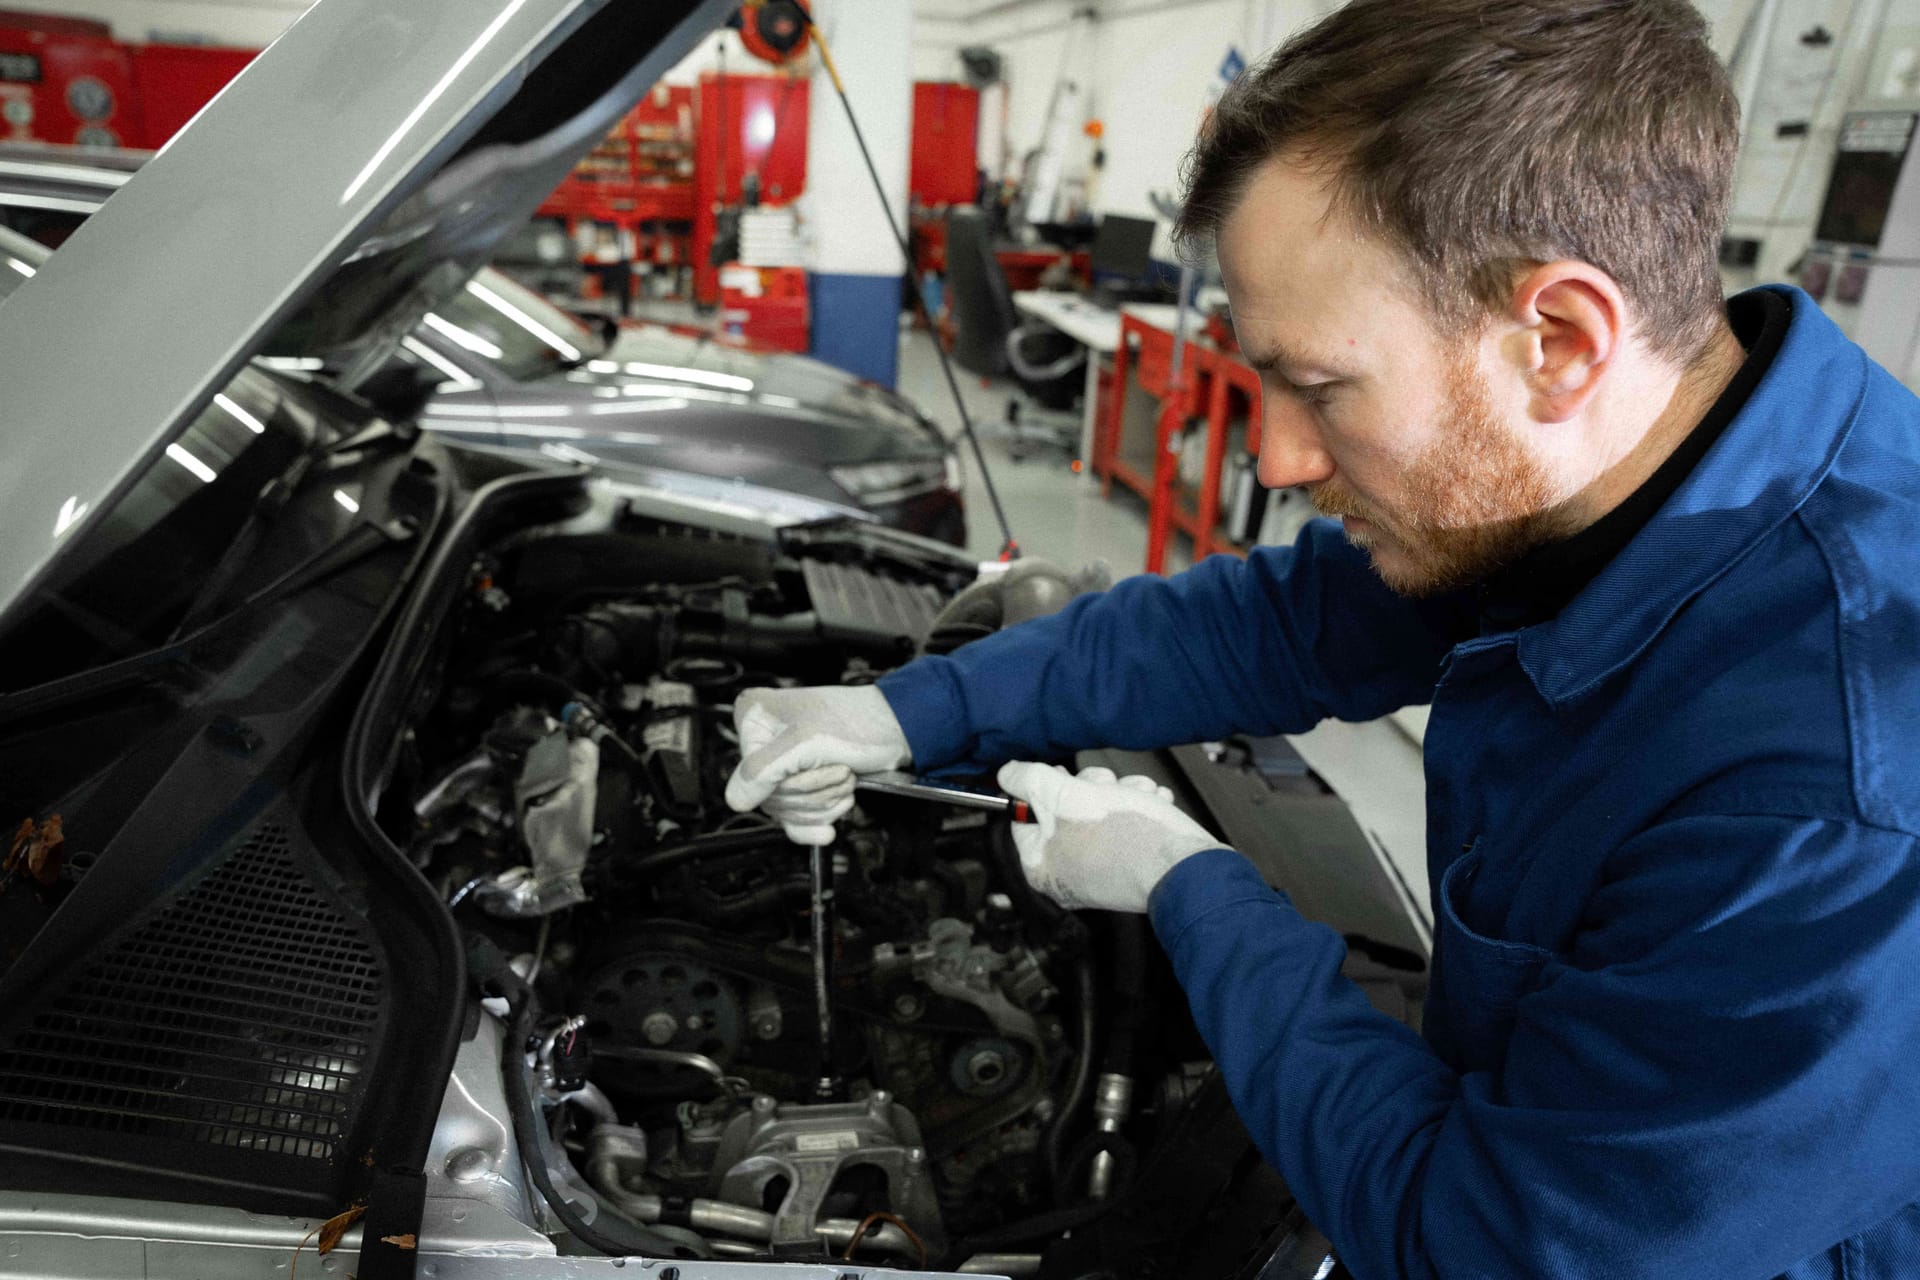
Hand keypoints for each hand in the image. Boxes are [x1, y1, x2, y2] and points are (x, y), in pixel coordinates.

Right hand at [724, 685, 911, 844]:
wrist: (895, 730)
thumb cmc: (856, 722)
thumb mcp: (804, 743)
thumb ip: (762, 772)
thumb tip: (735, 801)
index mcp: (753, 719)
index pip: (749, 776)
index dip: (786, 779)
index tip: (810, 761)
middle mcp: (761, 741)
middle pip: (770, 797)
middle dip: (813, 790)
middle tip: (837, 765)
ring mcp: (782, 766)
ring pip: (786, 811)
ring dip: (823, 801)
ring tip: (844, 775)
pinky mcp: (801, 784)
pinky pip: (793, 822)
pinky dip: (814, 825)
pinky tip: (827, 830)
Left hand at [997, 762, 1226, 912]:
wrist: (1187, 866)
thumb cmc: (1127, 840)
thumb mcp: (1064, 795)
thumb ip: (1029, 780)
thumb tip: (1008, 774)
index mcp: (1042, 866)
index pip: (1024, 816)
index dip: (1041, 787)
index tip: (1057, 775)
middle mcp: (1069, 874)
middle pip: (1065, 810)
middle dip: (1092, 787)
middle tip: (1104, 788)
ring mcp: (1102, 871)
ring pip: (1100, 811)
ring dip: (1122, 792)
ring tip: (1138, 796)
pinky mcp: (1132, 863)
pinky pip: (1127, 825)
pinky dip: (1141, 808)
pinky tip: (1153, 806)